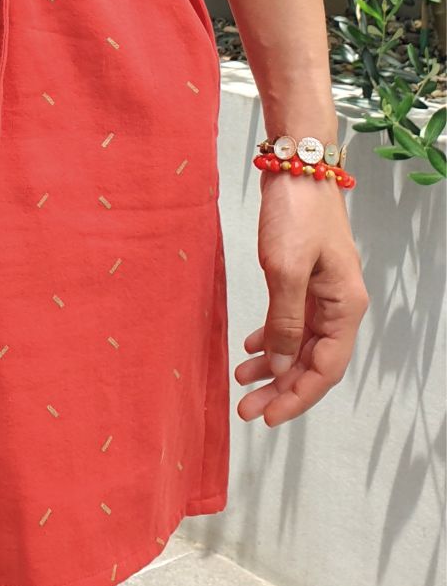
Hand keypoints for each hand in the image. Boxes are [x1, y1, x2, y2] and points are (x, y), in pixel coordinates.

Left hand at [235, 170, 369, 425]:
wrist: (295, 169)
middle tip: (246, 409)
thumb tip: (283, 367)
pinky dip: (272, 337)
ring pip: (299, 343)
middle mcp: (339, 305)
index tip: (267, 417)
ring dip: (273, 366)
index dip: (297, 397)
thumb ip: (285, 321)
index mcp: (344, 307)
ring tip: (241, 380)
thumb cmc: (295, 215)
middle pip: (312, 362)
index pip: (325, 369)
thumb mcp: (285, 270)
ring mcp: (322, 292)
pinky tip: (251, 348)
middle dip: (280, 388)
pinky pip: (291, 321)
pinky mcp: (304, 279)